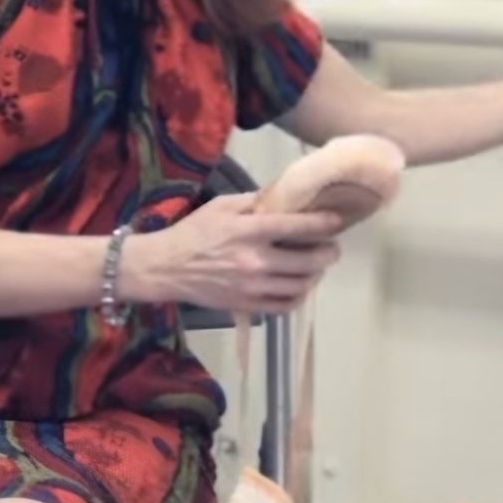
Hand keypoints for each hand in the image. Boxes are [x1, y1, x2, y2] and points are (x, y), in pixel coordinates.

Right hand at [125, 193, 342, 314]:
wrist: (166, 268)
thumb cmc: (194, 232)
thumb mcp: (222, 205)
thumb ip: (255, 201)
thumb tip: (284, 197)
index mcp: (250, 231)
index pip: (298, 227)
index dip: (324, 224)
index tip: (337, 221)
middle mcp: (256, 260)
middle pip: (308, 260)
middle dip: (328, 253)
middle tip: (333, 248)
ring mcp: (253, 287)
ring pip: (301, 285)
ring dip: (316, 275)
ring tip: (318, 267)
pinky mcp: (247, 305)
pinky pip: (285, 306)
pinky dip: (299, 297)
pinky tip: (300, 287)